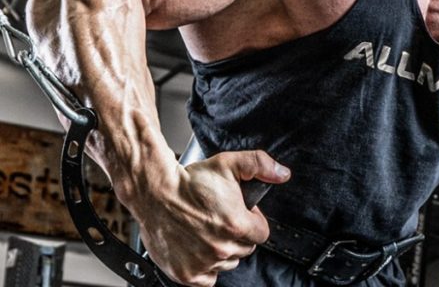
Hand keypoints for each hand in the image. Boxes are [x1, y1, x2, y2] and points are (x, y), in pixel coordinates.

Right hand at [133, 150, 290, 286]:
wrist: (154, 193)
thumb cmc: (189, 181)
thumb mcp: (229, 163)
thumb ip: (260, 165)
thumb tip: (282, 173)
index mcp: (236, 225)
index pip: (262, 233)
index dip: (253, 221)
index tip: (242, 214)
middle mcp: (221, 248)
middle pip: (245, 248)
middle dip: (238, 235)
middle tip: (221, 220)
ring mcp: (203, 263)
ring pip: (228, 263)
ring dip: (222, 251)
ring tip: (207, 231)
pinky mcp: (187, 274)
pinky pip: (208, 279)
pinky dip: (206, 268)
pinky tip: (199, 249)